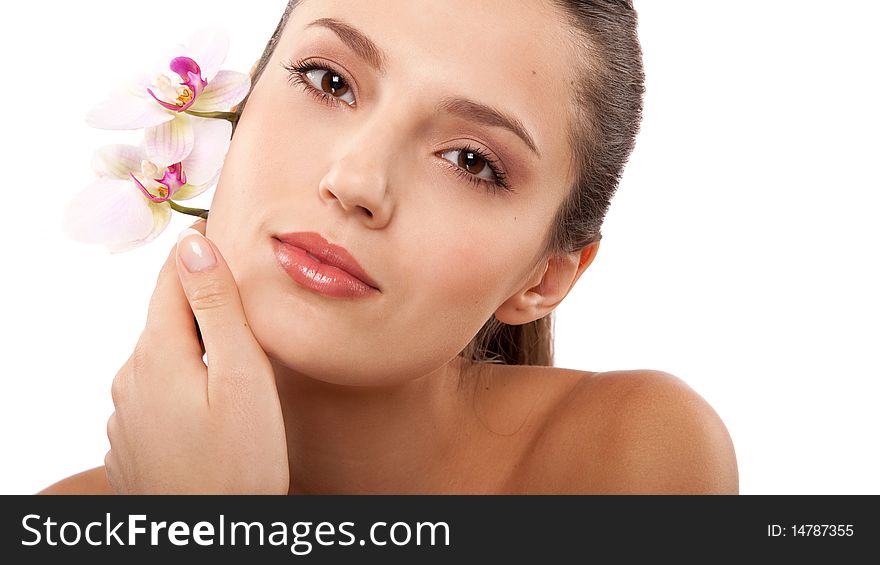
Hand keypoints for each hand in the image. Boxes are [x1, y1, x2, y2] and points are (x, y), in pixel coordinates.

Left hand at [105, 219, 288, 493]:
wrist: (209, 537)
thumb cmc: (240, 462)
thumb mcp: (242, 377)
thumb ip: (218, 308)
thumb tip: (195, 245)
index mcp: (157, 352)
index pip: (171, 278)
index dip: (199, 252)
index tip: (225, 233)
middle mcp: (130, 377)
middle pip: (168, 320)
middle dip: (204, 309)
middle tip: (248, 315)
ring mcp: (125, 414)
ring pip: (163, 359)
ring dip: (195, 352)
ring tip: (237, 372)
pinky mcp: (130, 442)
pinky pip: (156, 396)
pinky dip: (183, 389)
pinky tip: (211, 414)